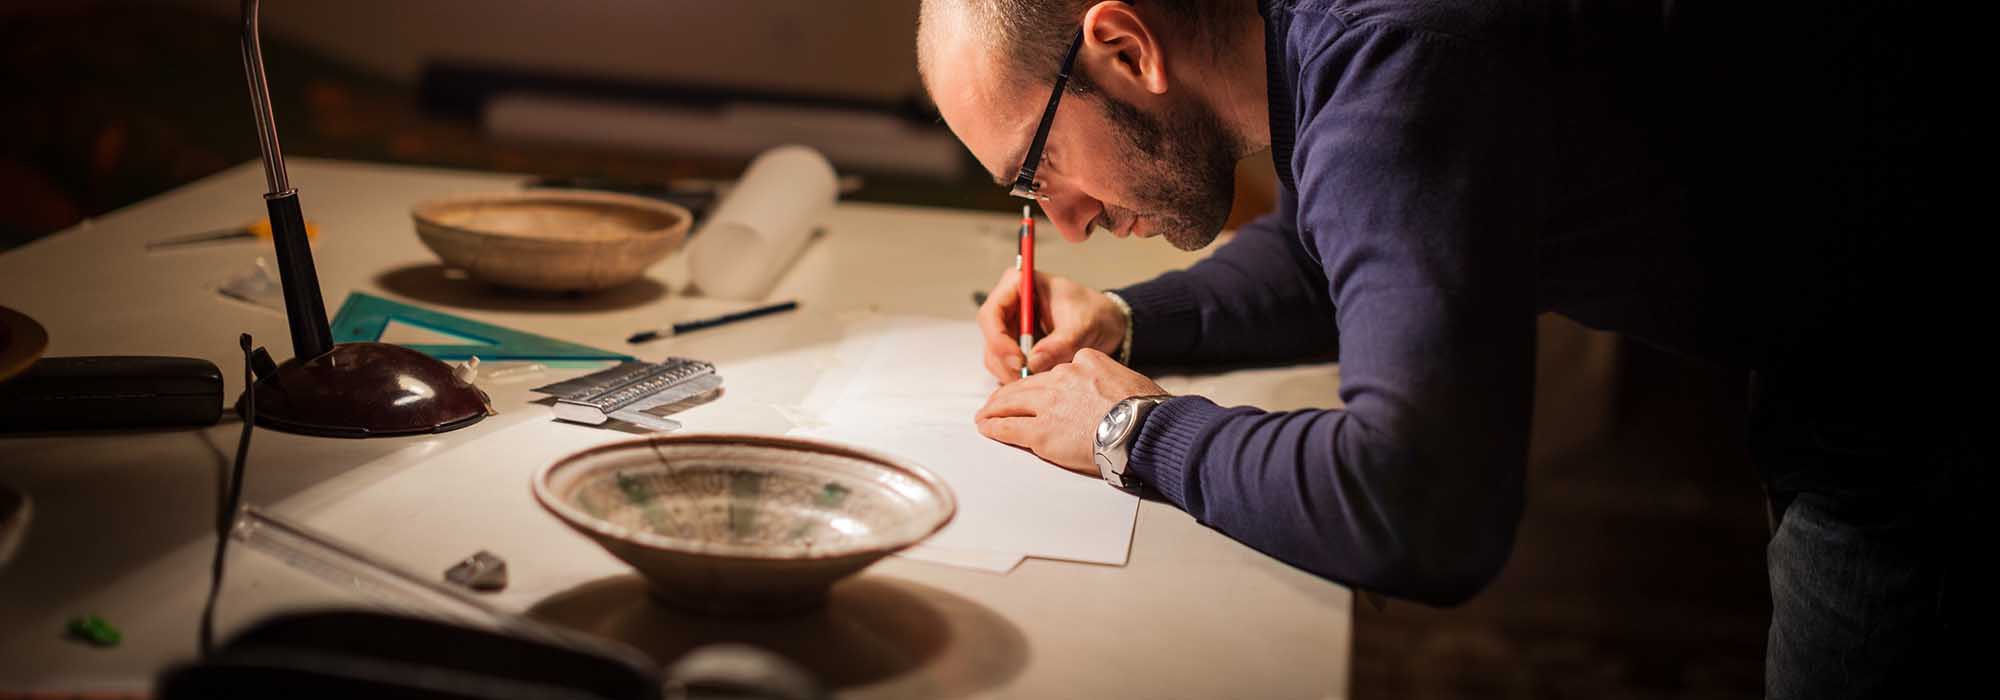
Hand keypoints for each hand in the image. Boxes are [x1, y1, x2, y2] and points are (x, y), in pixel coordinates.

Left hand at [975, 348, 1166, 473]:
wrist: (1143, 428)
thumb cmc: (1146, 410)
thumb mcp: (1127, 379)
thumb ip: (1108, 379)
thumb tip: (1110, 392)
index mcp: (1083, 361)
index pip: (1054, 371)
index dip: (1041, 383)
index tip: (1035, 391)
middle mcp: (1061, 378)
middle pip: (1027, 384)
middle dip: (1008, 393)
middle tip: (996, 401)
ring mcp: (1048, 405)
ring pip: (1011, 402)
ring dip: (994, 408)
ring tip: (985, 415)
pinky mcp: (1040, 431)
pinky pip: (1009, 427)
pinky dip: (994, 427)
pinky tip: (987, 428)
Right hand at [976, 269, 1127, 383]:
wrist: (1107, 324)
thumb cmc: (1095, 313)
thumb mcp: (1083, 325)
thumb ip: (1060, 343)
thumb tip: (1033, 362)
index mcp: (1019, 284)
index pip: (991, 313)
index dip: (999, 340)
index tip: (1020, 361)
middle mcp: (1008, 305)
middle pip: (990, 339)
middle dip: (1006, 363)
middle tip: (1029, 379)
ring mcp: (1009, 328)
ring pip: (995, 357)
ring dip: (1013, 374)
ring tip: (1041, 380)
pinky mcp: (1015, 347)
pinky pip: (1006, 367)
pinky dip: (1019, 378)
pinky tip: (1040, 381)